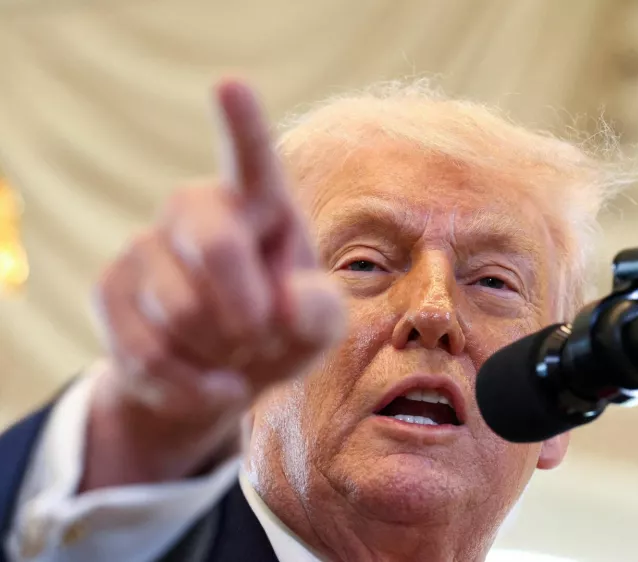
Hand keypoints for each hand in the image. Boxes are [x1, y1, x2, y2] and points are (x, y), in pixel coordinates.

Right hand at [83, 80, 344, 489]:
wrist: (218, 376)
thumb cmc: (281, 332)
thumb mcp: (318, 327)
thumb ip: (322, 313)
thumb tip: (287, 305)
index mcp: (260, 203)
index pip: (252, 159)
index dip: (241, 124)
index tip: (231, 85)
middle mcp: (198, 209)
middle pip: (215, 243)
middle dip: (246, 306)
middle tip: (260, 334)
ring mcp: (145, 245)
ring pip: (181, 311)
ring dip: (220, 352)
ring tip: (233, 352)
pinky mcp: (109, 290)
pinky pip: (148, 351)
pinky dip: (192, 385)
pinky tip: (212, 383)